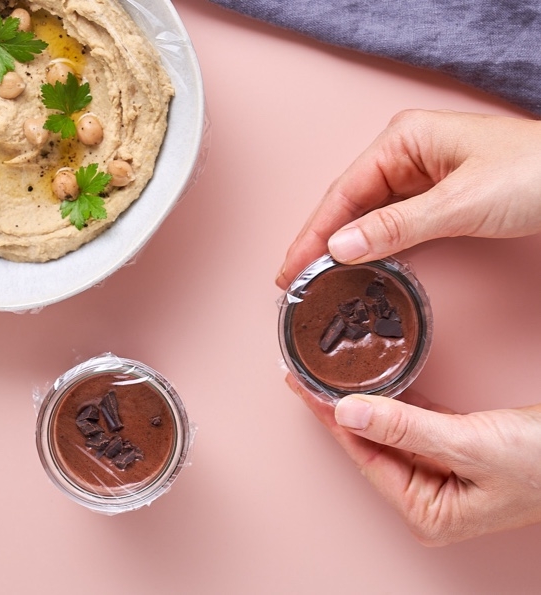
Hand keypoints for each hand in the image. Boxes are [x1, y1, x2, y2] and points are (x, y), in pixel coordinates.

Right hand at [276, 109, 540, 288]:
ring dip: (342, 246)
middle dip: (320, 242)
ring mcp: (421, 176)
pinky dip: (372, 246)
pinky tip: (357, 265)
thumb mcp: (460, 202)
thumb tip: (340, 248)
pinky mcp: (436, 198)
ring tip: (315, 278)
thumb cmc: (536, 173)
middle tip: (295, 281)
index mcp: (403, 140)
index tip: (290, 268)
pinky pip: (391, 224)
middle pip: (348, 204)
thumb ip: (397, 227)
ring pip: (367, 216)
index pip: (343, 192)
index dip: (312, 233)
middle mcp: (406, 155)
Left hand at [288, 376, 540, 544]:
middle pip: (371, 446)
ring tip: (327, 377)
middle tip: (305, 377)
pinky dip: (394, 402)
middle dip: (339, 411)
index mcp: (426, 512)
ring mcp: (442, 474)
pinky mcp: (456, 450)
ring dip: (363, 403)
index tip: (304, 389)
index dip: (331, 421)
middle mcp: (429, 497)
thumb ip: (402, 428)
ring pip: (389, 432)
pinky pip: (413, 423)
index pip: (364, 458)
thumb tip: (347, 413)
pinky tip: (372, 385)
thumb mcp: (466, 445)